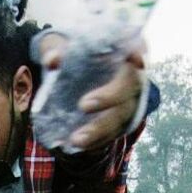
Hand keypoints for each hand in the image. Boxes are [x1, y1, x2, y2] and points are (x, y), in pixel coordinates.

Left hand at [38, 34, 148, 149]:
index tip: (136, 60)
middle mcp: (133, 77)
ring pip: (122, 116)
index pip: (137, 50)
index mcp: (125, 51)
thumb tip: (52, 61)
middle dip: (109, 97)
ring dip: (100, 129)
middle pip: (129, 87)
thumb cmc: (75, 56)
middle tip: (83, 105)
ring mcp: (130, 102)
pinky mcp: (121, 122)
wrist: (80, 77)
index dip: (139, 56)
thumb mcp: (64, 46)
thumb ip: (58, 49)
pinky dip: (97, 141)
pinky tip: (79, 146)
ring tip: (76, 140)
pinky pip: (114, 133)